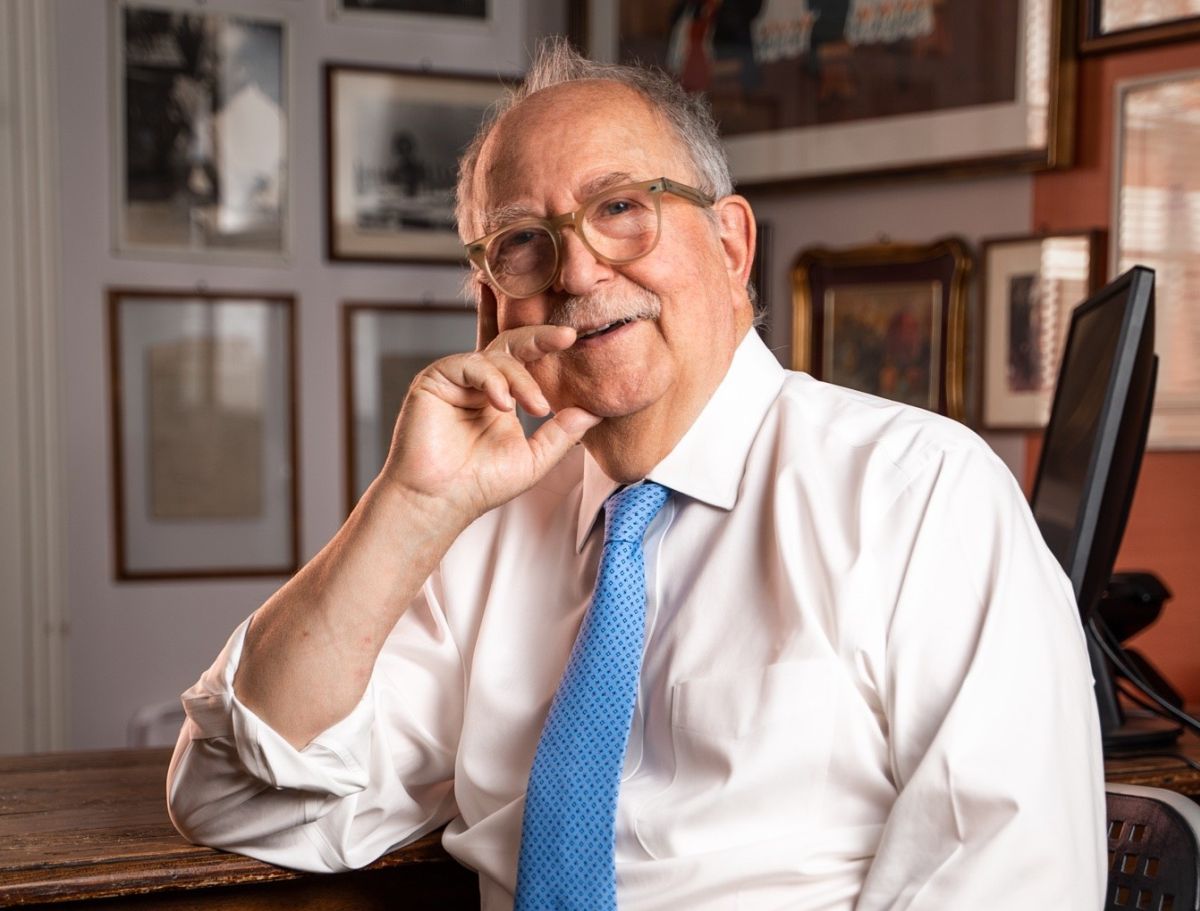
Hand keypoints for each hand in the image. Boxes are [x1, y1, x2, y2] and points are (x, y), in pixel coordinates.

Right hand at [383, 324, 600, 526]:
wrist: (439, 501)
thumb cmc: (479, 484)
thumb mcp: (534, 458)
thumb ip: (562, 434)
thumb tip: (595, 412)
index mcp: (501, 395)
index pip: (525, 358)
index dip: (547, 344)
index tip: (575, 338)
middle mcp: (478, 382)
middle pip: (511, 343)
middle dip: (540, 337)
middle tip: (567, 337)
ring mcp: (456, 379)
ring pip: (496, 357)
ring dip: (521, 378)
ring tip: (536, 408)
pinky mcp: (435, 380)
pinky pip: (469, 365)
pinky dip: (491, 379)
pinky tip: (502, 403)